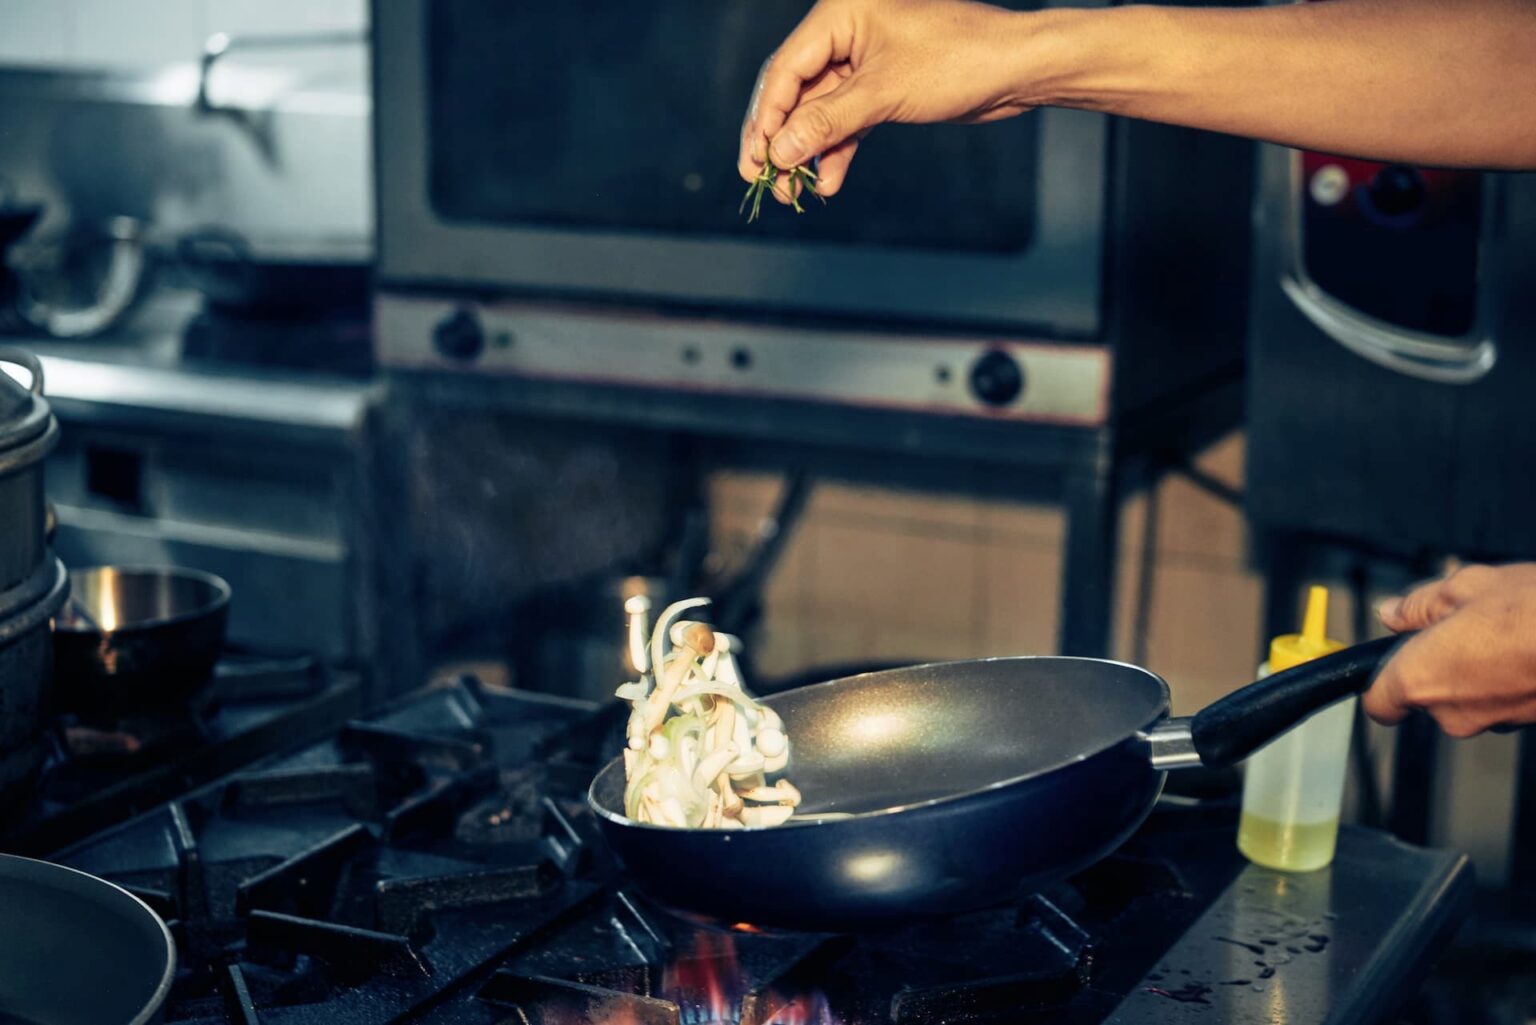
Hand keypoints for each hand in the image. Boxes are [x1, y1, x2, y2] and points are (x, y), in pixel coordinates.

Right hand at [737, 0, 1042, 200]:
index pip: (785, 70)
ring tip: (794, 192)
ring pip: (820, 112)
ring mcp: (865, 62)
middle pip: (795, 93)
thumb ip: (828, 121)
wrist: (1017, 68)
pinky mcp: (884, 87)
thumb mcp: (884, 92)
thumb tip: (779, 151)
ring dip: (808, 153)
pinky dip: (838, 151)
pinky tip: (829, 183)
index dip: (766, 118)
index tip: (755, 160)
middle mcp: (847, 33)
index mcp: (841, 14)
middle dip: (781, 140)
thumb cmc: (956, 61)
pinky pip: (847, 121)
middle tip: (764, 182)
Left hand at [1362, 563, 1535, 735]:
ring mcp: (1494, 722)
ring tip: (1503, 633)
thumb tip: (1393, 612)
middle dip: (1438, 664)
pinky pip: (1504, 701)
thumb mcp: (1465, 587)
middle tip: (1461, 627)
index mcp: (1420, 678)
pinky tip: (1526, 649)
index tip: (1387, 667)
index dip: (1380, 684)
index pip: (1379, 704)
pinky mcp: (1528, 724)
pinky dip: (1508, 679)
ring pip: (1470, 699)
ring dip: (1477, 671)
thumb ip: (1419, 605)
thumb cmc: (1534, 609)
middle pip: (1427, 697)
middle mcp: (1453, 711)